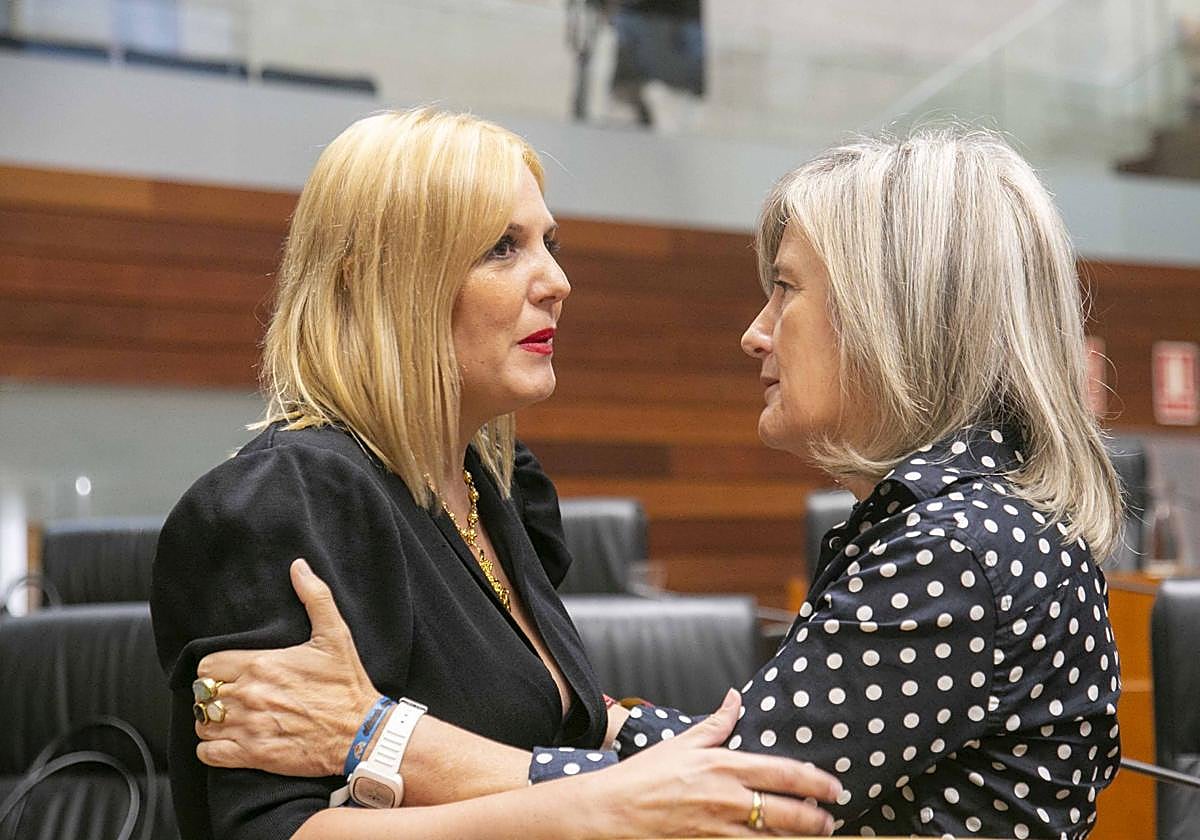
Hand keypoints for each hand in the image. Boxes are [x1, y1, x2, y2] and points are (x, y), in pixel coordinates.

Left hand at [193, 558, 378, 776]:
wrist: (362, 733)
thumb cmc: (347, 685)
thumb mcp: (334, 635)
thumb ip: (315, 597)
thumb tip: (299, 567)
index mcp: (262, 664)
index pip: (208, 666)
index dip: (215, 669)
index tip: (228, 673)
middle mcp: (250, 695)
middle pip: (202, 694)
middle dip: (213, 694)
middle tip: (229, 696)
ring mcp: (250, 727)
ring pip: (203, 723)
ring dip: (211, 721)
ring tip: (228, 719)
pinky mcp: (254, 755)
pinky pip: (209, 753)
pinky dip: (212, 749)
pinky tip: (228, 742)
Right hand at [583, 690, 838, 836]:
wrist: (613, 809)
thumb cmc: (645, 774)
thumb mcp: (682, 741)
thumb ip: (716, 722)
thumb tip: (735, 698)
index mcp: (723, 765)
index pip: (783, 773)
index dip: (815, 781)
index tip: (834, 787)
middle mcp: (727, 797)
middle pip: (787, 812)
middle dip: (816, 819)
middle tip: (830, 820)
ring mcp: (719, 828)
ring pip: (772, 838)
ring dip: (796, 839)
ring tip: (812, 837)